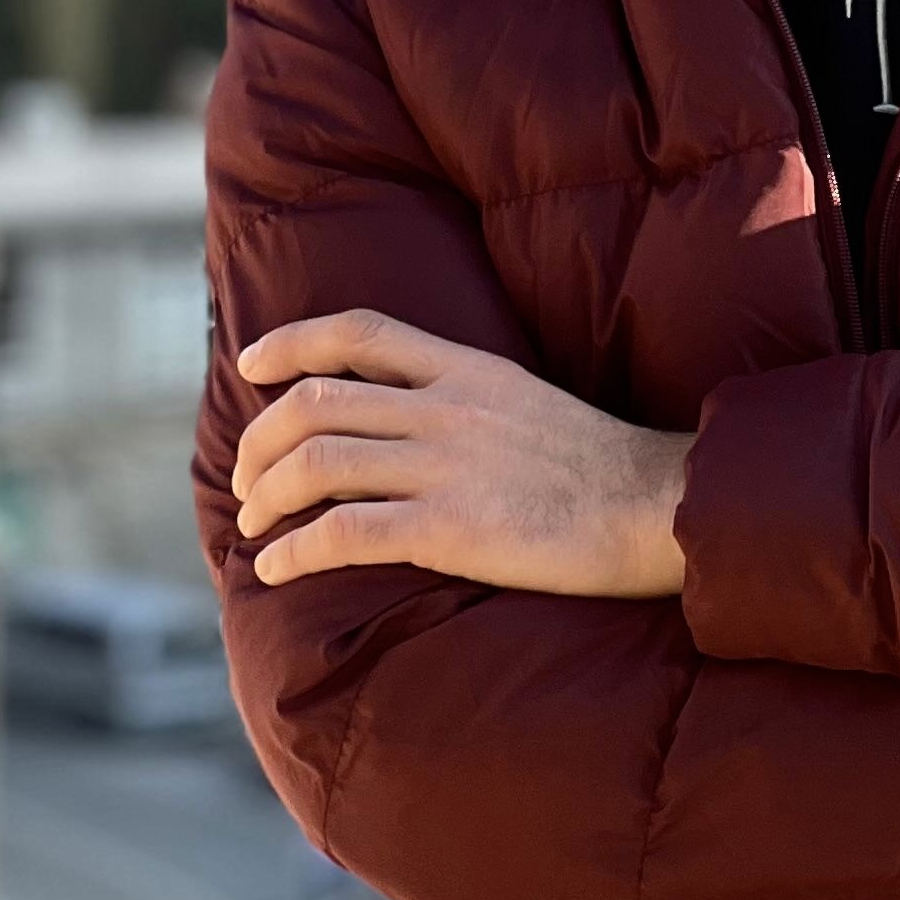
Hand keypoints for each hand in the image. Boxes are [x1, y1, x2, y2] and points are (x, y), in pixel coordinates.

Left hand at [231, 310, 691, 597]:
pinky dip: (294, 550)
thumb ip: (460, 397)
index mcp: (465, 368)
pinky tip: (276, 568)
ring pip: (318, 463)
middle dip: (260, 440)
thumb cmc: (594, 466)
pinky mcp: (451, 528)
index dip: (291, 342)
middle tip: (246, 479)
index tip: (250, 364)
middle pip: (316, 402)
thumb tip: (400, 416)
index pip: (358, 331)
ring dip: (265, 495)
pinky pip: (345, 532)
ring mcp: (445, 467)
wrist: (652, 507)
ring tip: (253, 525)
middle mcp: (445, 408)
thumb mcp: (523, 399)